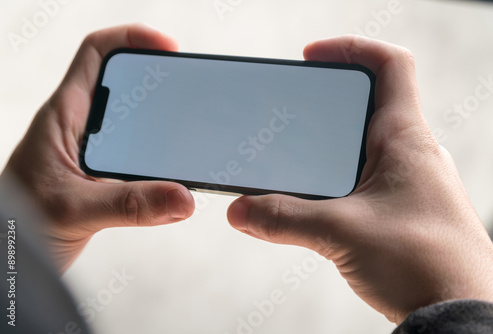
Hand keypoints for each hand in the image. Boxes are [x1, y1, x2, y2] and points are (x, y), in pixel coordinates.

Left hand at [4, 24, 194, 271]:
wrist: (5, 256)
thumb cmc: (15, 222)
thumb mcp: (72, 210)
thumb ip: (129, 205)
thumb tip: (181, 197)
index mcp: (65, 116)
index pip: (95, 53)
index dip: (132, 38)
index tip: (168, 47)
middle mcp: (81, 128)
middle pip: (124, 83)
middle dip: (158, 81)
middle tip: (188, 90)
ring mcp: (94, 152)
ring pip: (135, 123)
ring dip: (162, 125)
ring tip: (187, 131)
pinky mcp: (103, 176)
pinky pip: (139, 157)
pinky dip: (161, 161)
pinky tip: (173, 173)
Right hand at [227, 36, 492, 322]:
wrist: (458, 313)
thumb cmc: (424, 266)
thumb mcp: (340, 233)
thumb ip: (284, 218)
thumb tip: (241, 209)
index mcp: (405, 140)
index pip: (391, 66)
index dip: (350, 48)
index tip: (311, 57)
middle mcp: (410, 154)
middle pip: (368, 103)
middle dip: (328, 101)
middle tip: (293, 109)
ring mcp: (407, 182)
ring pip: (363, 144)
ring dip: (330, 145)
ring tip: (297, 156)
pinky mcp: (401, 209)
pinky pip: (364, 177)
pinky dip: (337, 178)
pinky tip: (316, 199)